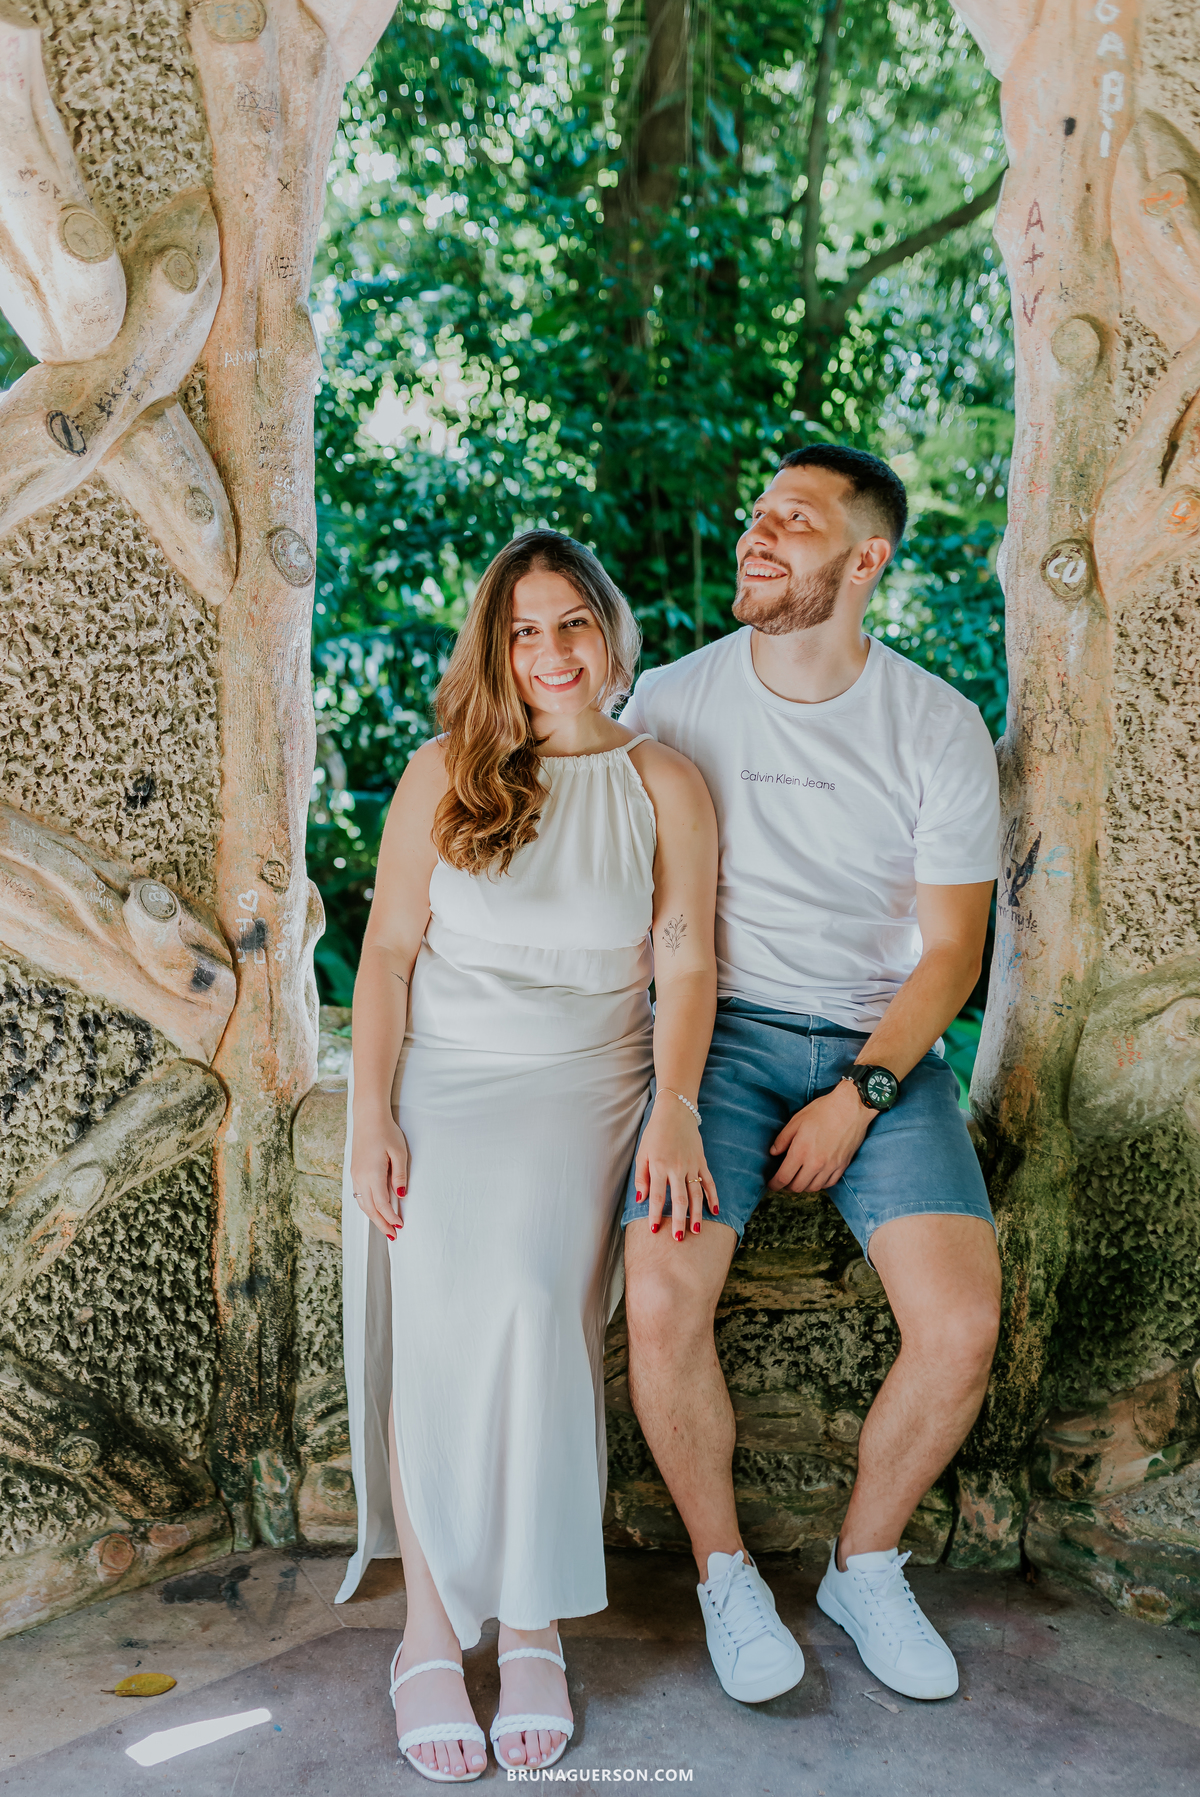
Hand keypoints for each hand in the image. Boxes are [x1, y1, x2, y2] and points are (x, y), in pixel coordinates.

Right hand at [350, 1110, 409, 1240]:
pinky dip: (367, 1207)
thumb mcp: (399, 1153)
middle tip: (393, 1236)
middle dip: (381, 1224)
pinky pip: (359, 1195)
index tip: (401, 1226)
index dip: (391, 1217)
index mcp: (372, 1174)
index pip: (382, 1204)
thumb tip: (401, 1197)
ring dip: (374, 1217)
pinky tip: (375, 1210)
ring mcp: (355, 1175)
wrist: (368, 1117)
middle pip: (370, 1209)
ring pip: (362, 1204)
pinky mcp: (354, 1172)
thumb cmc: (386, 1132)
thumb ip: (399, 1176)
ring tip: (385, 1227)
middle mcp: (360, 1177)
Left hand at [636, 1096, 718, 1239]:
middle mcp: (677, 1168)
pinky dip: (713, 1197)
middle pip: (680, 1199)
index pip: (658, 1196)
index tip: (654, 1230)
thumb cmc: (654, 1134)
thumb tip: (641, 1199)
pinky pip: (709, 1182)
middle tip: (679, 1238)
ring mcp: (692, 1165)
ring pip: (696, 1194)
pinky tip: (715, 1211)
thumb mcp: (642, 1153)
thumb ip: (641, 1177)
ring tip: (697, 1231)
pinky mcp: (702, 1162)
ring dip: (697, 1214)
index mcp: (659, 1166)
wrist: (675, 1112)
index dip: (656, 1214)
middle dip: (680, 1221)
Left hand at [767, 1081, 873, 1193]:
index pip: (783, 1178)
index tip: (771, 1185)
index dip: (774, 1184)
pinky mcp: (843, 1166)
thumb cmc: (823, 1110)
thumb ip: (783, 1139)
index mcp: (800, 1152)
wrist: (851, 1107)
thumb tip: (773, 1153)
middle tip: (784, 1181)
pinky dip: (820, 1184)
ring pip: (813, 1188)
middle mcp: (815, 1163)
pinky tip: (816, 1177)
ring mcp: (830, 1166)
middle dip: (787, 1187)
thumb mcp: (797, 1120)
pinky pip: (829, 1183)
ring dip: (804, 1186)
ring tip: (799, 1179)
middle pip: (797, 1187)